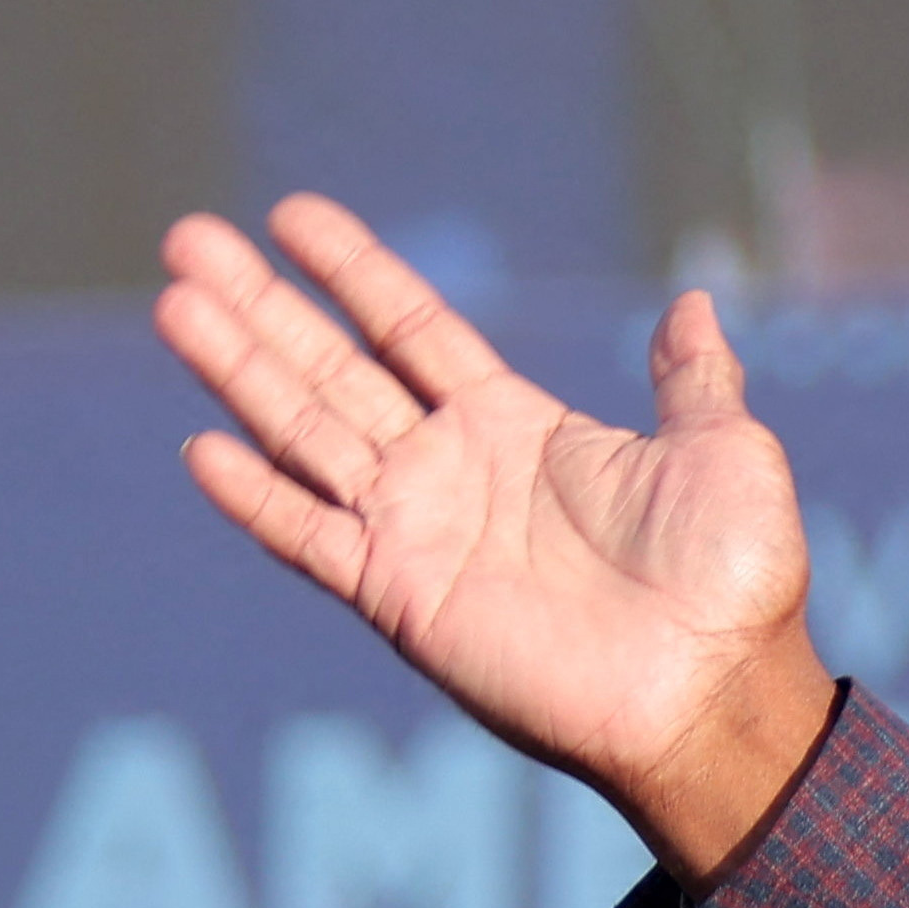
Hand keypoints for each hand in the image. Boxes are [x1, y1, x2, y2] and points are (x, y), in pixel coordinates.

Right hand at [158, 196, 836, 882]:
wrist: (716, 692)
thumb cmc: (735, 581)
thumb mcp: (725, 452)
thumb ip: (693, 377)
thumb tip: (694, 298)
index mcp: (518, 428)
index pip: (413, 330)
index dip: (354, 273)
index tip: (290, 215)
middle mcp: (453, 473)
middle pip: (334, 370)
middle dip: (262, 308)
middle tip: (188, 238)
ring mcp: (418, 534)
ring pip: (304, 435)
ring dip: (238, 372)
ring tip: (173, 304)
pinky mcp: (401, 598)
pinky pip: (312, 540)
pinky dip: (257, 498)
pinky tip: (201, 448)